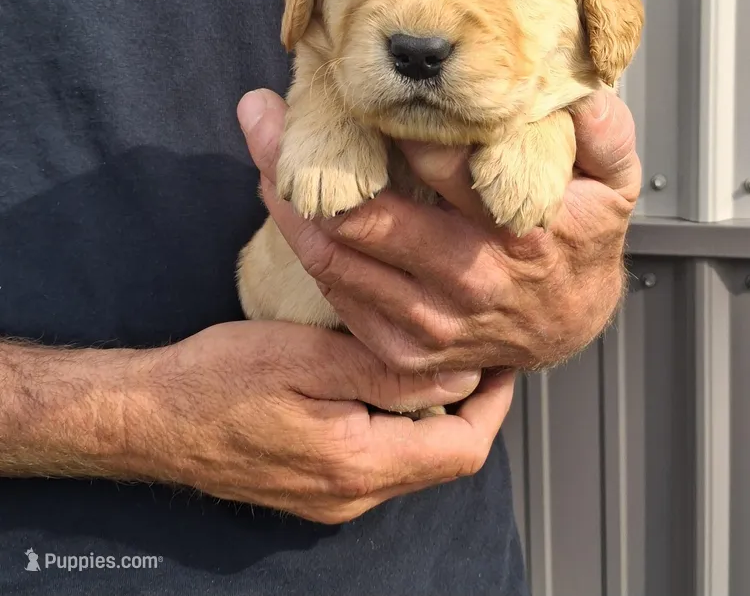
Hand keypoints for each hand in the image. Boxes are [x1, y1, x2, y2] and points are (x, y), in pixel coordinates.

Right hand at [0, 327, 512, 523]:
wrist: (149, 418)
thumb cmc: (219, 379)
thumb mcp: (307, 357)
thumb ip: (386, 372)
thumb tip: (459, 376)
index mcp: (358, 465)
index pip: (462, 448)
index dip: (493, 403)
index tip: (502, 358)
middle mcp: (353, 496)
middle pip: (442, 457)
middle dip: (469, 405)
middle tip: (473, 349)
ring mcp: (332, 498)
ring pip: (412, 458)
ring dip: (433, 414)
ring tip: (435, 358)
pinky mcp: (314, 488)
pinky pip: (380, 460)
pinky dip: (398, 423)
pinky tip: (385, 383)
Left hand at [238, 88, 639, 372]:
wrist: (568, 326)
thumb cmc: (582, 245)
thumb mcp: (616, 185)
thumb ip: (603, 136)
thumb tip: (578, 96)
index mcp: (519, 231)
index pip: (440, 164)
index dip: (386, 120)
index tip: (344, 83)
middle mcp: (469, 280)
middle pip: (363, 217)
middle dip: (300, 160)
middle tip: (258, 113)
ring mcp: (432, 323)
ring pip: (336, 258)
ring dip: (288, 203)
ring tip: (263, 150)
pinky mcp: (407, 350)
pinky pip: (338, 294)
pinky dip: (307, 247)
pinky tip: (292, 208)